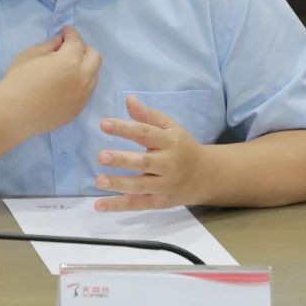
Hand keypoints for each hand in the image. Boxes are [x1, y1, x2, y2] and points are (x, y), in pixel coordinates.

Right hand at [0, 26, 101, 135]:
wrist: (12, 115)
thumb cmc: (17, 82)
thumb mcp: (29, 55)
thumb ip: (48, 46)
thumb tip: (59, 42)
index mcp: (70, 62)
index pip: (77, 42)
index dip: (70, 34)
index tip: (64, 32)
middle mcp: (82, 79)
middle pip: (95, 58)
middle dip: (84, 49)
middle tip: (70, 48)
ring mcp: (82, 97)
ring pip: (93, 76)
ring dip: (85, 67)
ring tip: (68, 67)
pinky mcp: (77, 110)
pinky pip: (86, 92)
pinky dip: (80, 83)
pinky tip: (65, 85)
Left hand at [94, 96, 208, 211]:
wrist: (206, 176)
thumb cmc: (182, 147)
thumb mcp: (170, 127)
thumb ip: (148, 115)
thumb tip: (128, 99)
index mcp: (170, 142)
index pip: (145, 134)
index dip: (124, 128)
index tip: (103, 124)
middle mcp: (168, 164)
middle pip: (143, 163)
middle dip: (122, 160)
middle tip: (100, 156)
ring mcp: (164, 185)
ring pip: (140, 186)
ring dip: (119, 184)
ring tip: (98, 180)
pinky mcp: (159, 202)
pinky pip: (138, 204)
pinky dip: (118, 206)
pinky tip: (99, 205)